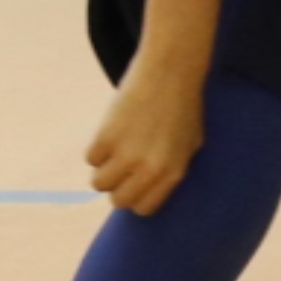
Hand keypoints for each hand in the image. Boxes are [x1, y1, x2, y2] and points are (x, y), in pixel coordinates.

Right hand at [83, 61, 209, 217]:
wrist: (170, 72)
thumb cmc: (183, 107)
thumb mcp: (190, 144)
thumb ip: (172, 170)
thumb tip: (150, 191)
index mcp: (174, 172)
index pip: (144, 208)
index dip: (136, 197)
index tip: (133, 185)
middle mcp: (150, 168)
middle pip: (118, 200)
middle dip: (117, 188)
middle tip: (120, 170)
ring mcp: (127, 153)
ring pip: (98, 183)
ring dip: (103, 170)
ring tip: (114, 152)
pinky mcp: (106, 136)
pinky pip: (90, 158)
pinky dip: (96, 150)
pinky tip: (110, 134)